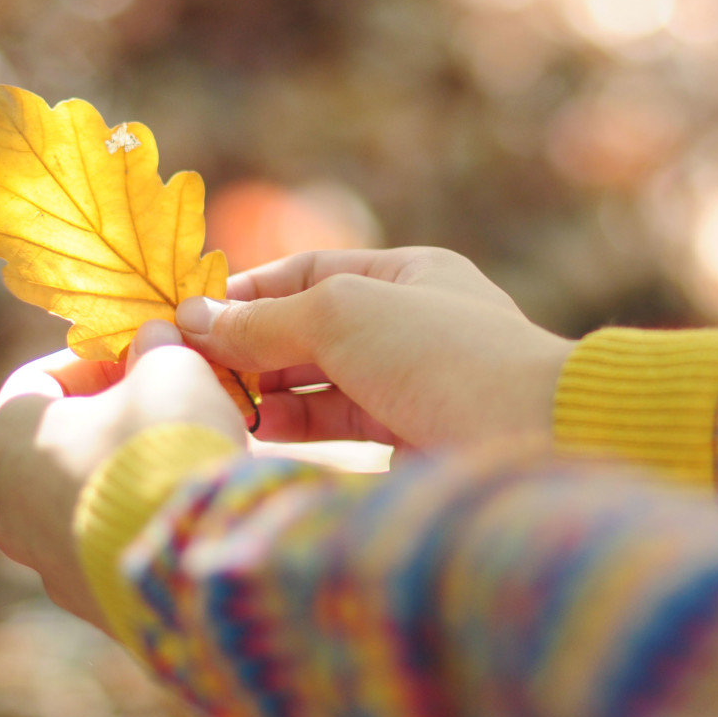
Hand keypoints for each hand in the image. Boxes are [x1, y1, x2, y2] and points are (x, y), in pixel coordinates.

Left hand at [0, 325, 245, 632]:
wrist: (197, 563)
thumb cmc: (166, 447)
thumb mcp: (169, 368)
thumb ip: (156, 347)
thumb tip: (155, 338)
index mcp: (6, 443)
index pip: (35, 381)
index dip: (93, 360)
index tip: (141, 353)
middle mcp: (10, 512)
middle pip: (59, 445)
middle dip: (112, 418)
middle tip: (168, 402)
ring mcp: (49, 569)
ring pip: (86, 501)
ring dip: (129, 473)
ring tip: (189, 455)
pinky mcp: (95, 608)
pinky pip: (117, 549)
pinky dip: (146, 523)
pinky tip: (193, 506)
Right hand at [174, 247, 573, 451]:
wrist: (534, 438)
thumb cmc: (444, 354)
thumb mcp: (343, 314)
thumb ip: (265, 320)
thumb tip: (190, 320)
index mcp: (410, 274)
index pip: (309, 273)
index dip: (247, 293)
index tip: (186, 316)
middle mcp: (411, 326)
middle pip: (308, 330)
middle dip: (247, 346)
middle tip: (183, 366)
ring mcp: (411, 387)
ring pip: (318, 382)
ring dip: (263, 390)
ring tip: (207, 399)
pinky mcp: (410, 443)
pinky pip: (336, 427)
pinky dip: (292, 426)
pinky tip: (250, 431)